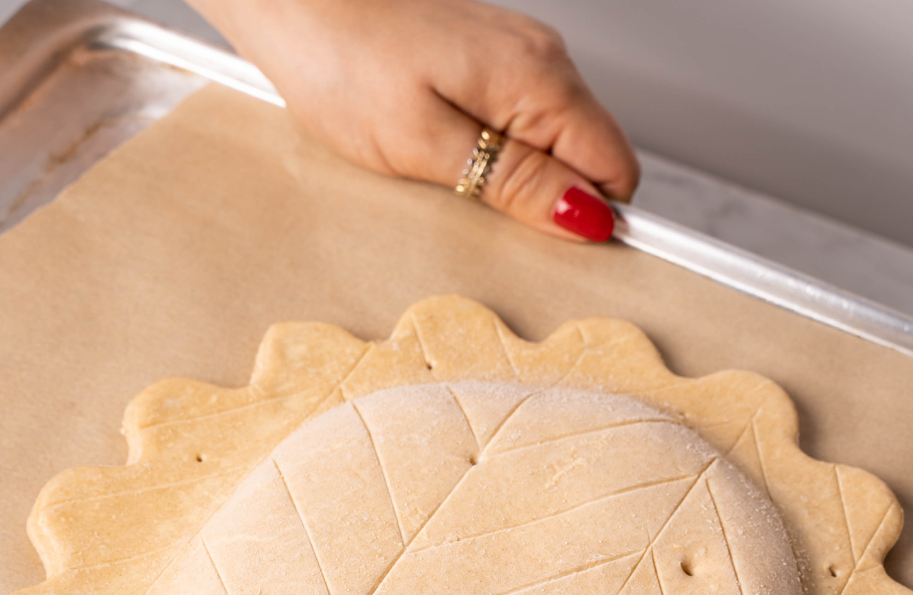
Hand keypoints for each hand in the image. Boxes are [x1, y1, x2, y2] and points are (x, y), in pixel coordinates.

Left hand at [189, 0, 638, 240]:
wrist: (297, 1)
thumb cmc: (342, 64)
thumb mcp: (427, 145)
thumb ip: (514, 183)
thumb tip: (585, 216)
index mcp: (538, 80)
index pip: (615, 169)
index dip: (593, 220)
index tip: (551, 253)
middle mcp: (542, 61)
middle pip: (589, 160)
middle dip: (551, 204)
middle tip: (480, 218)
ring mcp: (518, 58)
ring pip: (554, 145)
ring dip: (518, 181)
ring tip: (452, 182)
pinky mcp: (488, 64)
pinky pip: (520, 126)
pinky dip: (495, 156)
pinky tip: (447, 158)